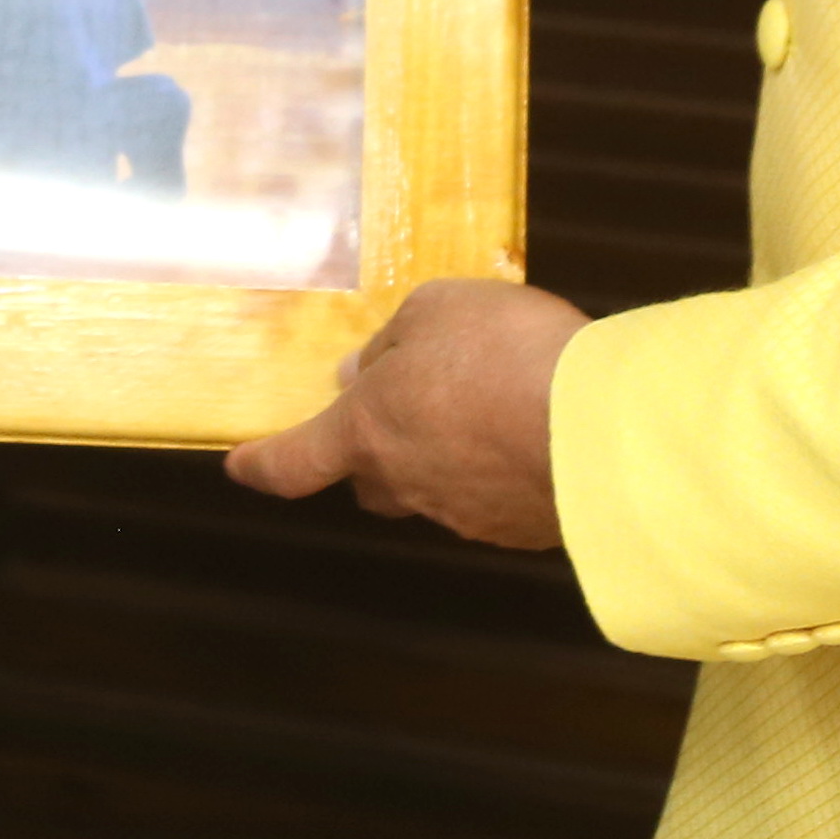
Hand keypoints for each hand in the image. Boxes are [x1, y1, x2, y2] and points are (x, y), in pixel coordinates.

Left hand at [223, 277, 588, 547]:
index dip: (262, 464)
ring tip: (492, 405)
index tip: (240, 466)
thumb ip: (393, 342)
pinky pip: (492, 498)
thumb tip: (364, 373)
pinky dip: (500, 470)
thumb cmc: (505, 353)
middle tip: (408, 406)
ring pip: (434, 488)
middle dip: (375, 450)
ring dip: (447, 454)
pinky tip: (532, 433)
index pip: (293, 462)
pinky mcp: (519, 529)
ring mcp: (465, 514)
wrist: (600, 428)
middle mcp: (407, 482)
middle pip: (370, 479)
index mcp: (368, 430)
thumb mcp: (436, 310)